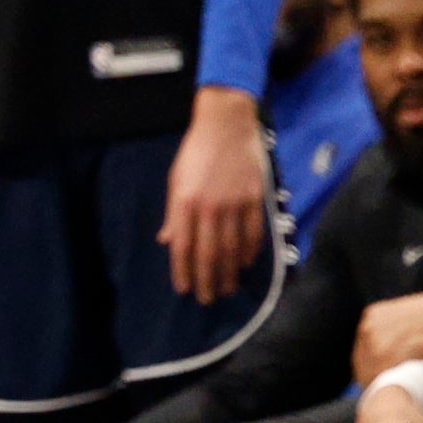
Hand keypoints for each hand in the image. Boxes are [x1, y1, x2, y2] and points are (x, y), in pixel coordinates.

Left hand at [160, 85, 265, 302]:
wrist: (226, 123)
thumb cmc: (195, 152)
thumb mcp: (175, 180)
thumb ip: (173, 213)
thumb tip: (167, 241)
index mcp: (184, 203)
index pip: (182, 246)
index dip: (183, 271)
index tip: (184, 289)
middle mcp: (208, 206)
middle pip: (208, 252)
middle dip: (207, 280)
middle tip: (208, 299)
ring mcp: (234, 202)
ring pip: (231, 247)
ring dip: (229, 271)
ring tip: (227, 288)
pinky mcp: (255, 196)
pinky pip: (253, 231)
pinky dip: (249, 250)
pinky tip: (245, 263)